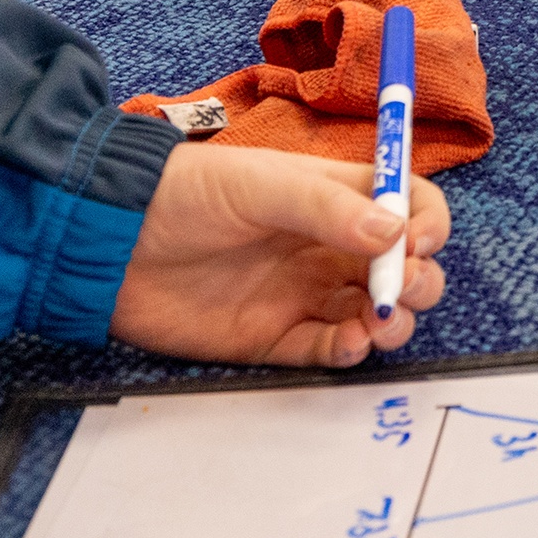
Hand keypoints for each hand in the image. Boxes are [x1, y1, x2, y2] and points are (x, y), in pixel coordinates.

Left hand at [111, 143, 450, 366]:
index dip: (426, 223)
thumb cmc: (186, 194)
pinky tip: (349, 344)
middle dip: (417, 279)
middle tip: (397, 284)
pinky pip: (329, 350)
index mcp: (336, 198)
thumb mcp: (259, 185)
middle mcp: (330, 246)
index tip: (417, 240)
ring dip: (393, 320)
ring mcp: (305, 294)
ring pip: (375, 314)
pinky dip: (351, 352)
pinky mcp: (275, 338)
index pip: (408, 206)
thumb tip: (396, 230)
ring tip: (377, 321)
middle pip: (403, 267)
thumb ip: (326, 208)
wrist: (111, 244)